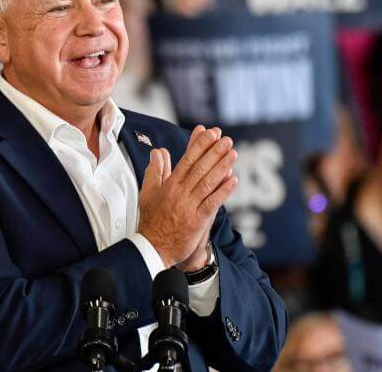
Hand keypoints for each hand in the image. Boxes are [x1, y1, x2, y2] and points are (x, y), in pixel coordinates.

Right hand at [139, 126, 237, 267]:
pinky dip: (223, 191)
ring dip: (222, 167)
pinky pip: (212, 202)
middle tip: (226, 139)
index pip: (186, 160)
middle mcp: (180, 193)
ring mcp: (189, 207)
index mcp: (169, 186)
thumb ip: (155, 170)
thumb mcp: (148, 193)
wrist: (152, 248)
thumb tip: (158, 151)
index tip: (210, 133)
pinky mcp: (197, 221)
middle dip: (214, 152)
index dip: (199, 146)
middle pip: (199, 168)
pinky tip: (234, 180)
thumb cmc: (152, 221)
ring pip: (208, 183)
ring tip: (233, 153)